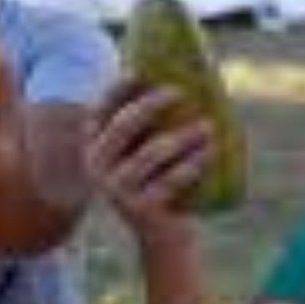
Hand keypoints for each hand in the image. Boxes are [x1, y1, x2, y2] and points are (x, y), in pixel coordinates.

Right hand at [85, 78, 211, 248]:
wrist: (163, 234)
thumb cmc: (158, 178)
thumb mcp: (145, 147)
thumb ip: (150, 119)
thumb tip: (179, 74)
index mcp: (94, 144)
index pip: (101, 107)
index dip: (120, 87)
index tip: (143, 70)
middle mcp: (97, 165)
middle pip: (124, 125)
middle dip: (153, 104)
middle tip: (182, 92)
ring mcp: (115, 189)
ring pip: (152, 152)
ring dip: (183, 135)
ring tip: (208, 126)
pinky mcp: (139, 209)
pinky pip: (170, 180)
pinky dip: (193, 163)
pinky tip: (210, 151)